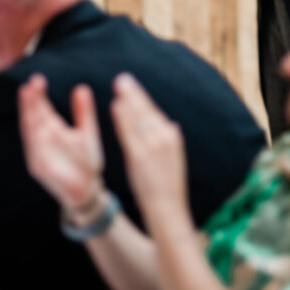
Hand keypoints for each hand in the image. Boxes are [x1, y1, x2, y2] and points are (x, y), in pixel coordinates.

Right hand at [18, 74, 105, 214]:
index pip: (40, 107)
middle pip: (32, 116)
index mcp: (52, 127)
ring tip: (27, 99)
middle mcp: (42, 138)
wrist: (89, 190)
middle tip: (31, 85)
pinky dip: (32, 139)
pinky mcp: (39, 167)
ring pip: (30, 130)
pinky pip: (34, 151)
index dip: (37, 94)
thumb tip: (81, 88)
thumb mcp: (87, 133)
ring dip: (28, 115)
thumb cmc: (86, 162)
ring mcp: (38, 152)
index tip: (37, 79)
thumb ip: (84, 112)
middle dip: (30, 101)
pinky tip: (31, 125)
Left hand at [110, 73, 192, 233]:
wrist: (168, 210)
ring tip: (118, 85)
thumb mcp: (172, 160)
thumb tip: (171, 125)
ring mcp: (153, 146)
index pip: (154, 112)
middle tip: (122, 79)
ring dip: (129, 99)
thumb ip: (168, 142)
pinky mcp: (140, 156)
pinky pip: (130, 132)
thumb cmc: (167, 188)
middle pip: (147, 110)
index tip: (131, 87)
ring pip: (139, 117)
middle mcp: (165, 138)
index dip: (141, 99)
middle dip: (134, 93)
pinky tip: (116, 106)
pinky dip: (123, 118)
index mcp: (173, 138)